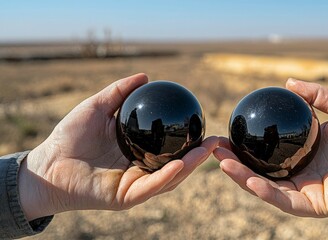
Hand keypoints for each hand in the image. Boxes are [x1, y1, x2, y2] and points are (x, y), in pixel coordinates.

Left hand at [18, 73, 217, 220]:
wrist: (46, 163)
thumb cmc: (69, 137)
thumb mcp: (97, 107)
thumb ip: (119, 92)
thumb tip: (145, 76)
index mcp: (137, 152)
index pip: (169, 148)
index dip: (188, 140)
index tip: (204, 125)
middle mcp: (140, 169)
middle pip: (176, 165)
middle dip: (198, 156)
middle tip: (216, 141)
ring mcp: (135, 185)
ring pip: (169, 178)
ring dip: (190, 166)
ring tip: (207, 150)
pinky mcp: (126, 197)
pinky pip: (150, 187)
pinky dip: (167, 177)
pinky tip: (180, 165)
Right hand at [214, 79, 327, 216]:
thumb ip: (316, 94)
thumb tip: (288, 83)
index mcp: (305, 152)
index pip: (269, 150)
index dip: (248, 143)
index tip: (229, 130)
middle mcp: (301, 172)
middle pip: (261, 170)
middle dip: (236, 162)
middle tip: (215, 148)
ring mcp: (306, 190)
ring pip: (266, 186)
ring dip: (241, 176)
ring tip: (221, 161)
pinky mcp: (314, 205)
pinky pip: (283, 200)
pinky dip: (263, 191)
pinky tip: (246, 179)